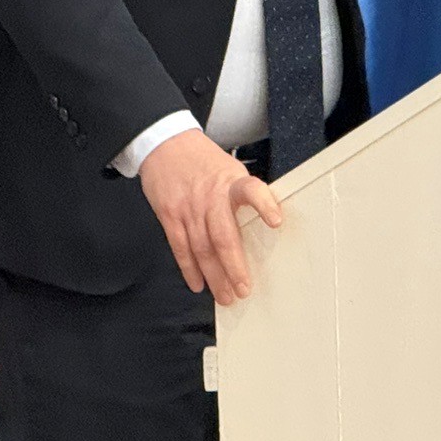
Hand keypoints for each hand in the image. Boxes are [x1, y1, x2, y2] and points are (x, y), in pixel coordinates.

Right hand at [139, 128, 282, 304]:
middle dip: (234, 266)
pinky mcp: (170, 215)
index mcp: (231, 182)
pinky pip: (180, 247)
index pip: (251, 190)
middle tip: (243, 289)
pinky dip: (189, 268)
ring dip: (214, 276)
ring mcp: (188, 208)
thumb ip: (243, 195)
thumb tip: (265, 223)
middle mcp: (210, 197)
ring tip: (225, 296)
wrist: (165, 144)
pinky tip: (198, 283)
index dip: (263, 204)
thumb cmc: (203, 160)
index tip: (275, 220)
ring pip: (202, 248)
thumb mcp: (230, 168)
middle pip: (223, 236)